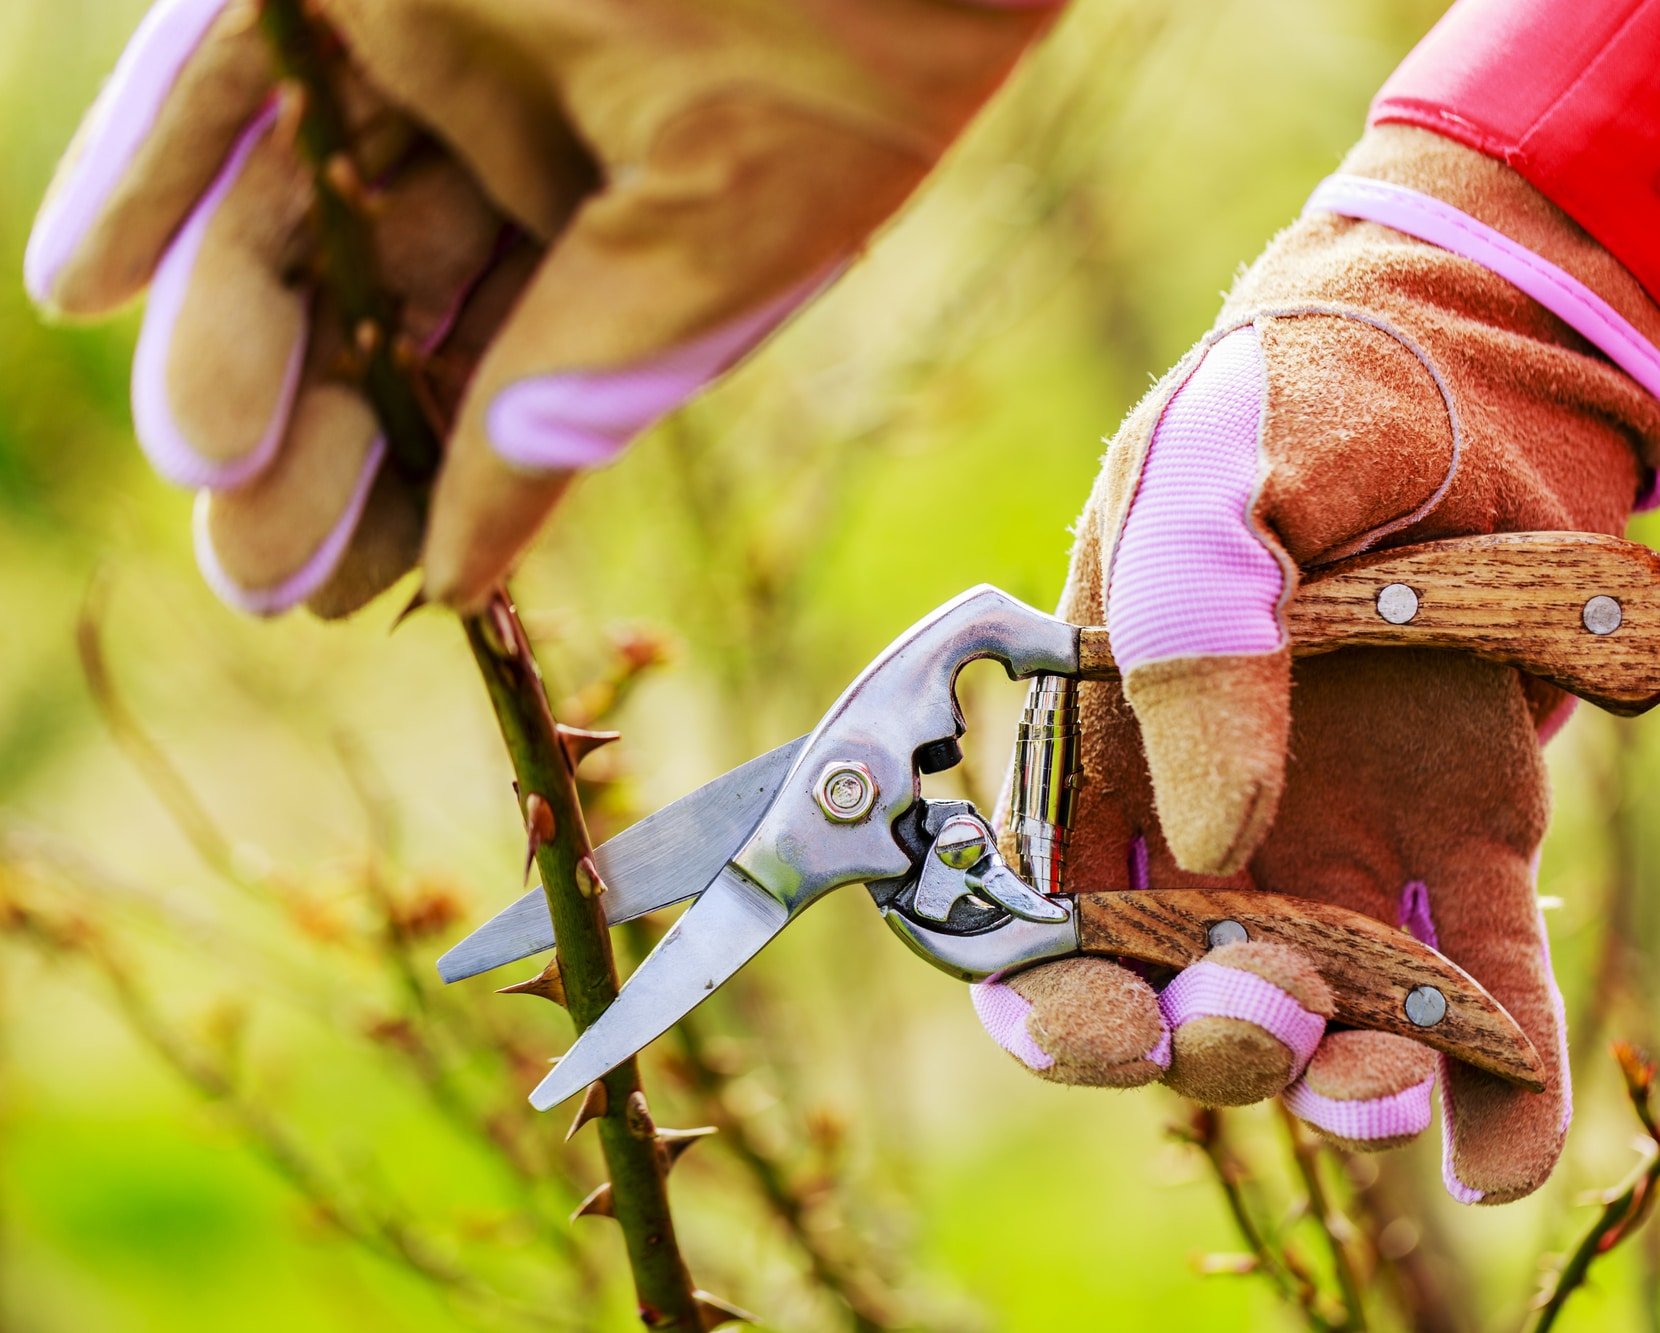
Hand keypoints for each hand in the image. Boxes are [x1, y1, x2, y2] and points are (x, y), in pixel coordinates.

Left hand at [28, 0, 1058, 615]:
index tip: (355, 596)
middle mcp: (519, 137)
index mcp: (629, 219)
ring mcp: (430, 44)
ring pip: (295, 212)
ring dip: (230, 339)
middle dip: (318, 442)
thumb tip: (467, 571)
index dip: (424, 488)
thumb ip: (580, 393)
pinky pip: (222, 72)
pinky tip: (88, 288)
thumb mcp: (718, 251)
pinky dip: (150, 173)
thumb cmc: (852, 54)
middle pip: (381, 311)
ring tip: (206, 459)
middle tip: (260, 568)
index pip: (498, 375)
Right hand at [975, 127, 1659, 1203]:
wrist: (1484, 361)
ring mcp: (1342, 844)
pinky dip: (1492, 1088)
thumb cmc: (1311, 396)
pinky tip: (1499, 1151)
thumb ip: (1188, 619)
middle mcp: (1209, 823)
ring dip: (1342, 1082)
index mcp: (1104, 745)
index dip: (1052, 997)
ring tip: (1391, 1080)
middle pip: (1175, 993)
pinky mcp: (1470, 845)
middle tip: (1261, 1015)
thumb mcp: (1222, 466)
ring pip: (1322, 1013)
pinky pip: (1479, 988)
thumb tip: (1219, 833)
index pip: (1040, 915)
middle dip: (1203, 1044)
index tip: (1101, 1022)